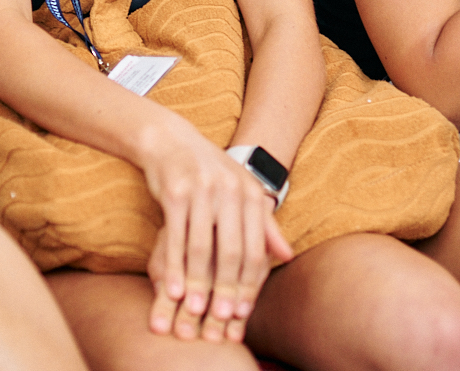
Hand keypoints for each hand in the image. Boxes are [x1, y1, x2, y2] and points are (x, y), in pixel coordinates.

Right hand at [140, 124, 293, 343]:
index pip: (255, 249)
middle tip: (221, 319)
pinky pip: (175, 237)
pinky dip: (174, 266)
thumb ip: (265, 224)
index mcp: (251, 194)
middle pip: (231, 251)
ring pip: (201, 247)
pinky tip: (172, 288)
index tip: (242, 312)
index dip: (249, 284)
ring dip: (198, 283)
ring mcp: (201, 191)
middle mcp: (230, 192)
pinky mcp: (174, 193)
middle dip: (226, 289)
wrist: (171, 141)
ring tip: (196, 311)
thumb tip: (288, 256)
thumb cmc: (210, 172)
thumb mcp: (242, 191)